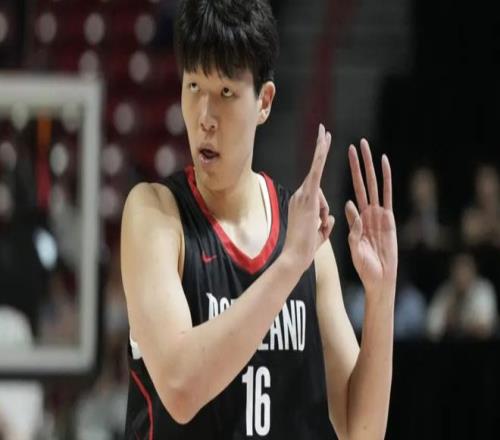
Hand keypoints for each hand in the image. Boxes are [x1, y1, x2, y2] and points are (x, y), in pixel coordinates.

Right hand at [283, 124, 334, 273]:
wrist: (295, 257)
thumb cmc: (306, 249)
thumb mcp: (320, 234)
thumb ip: (325, 223)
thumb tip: (331, 217)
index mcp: (302, 203)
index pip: (314, 184)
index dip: (318, 162)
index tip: (322, 144)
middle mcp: (299, 196)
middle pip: (317, 181)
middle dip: (319, 153)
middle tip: (323, 129)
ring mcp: (302, 195)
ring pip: (319, 186)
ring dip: (322, 212)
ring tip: (316, 229)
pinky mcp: (308, 196)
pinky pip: (316, 172)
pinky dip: (320, 156)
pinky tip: (324, 139)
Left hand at [345, 139, 397, 298]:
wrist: (379, 278)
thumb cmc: (364, 265)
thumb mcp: (353, 245)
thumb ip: (352, 226)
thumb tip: (347, 204)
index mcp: (357, 218)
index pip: (352, 191)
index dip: (349, 180)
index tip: (343, 165)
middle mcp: (368, 212)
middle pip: (362, 182)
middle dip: (358, 164)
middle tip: (355, 144)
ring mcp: (379, 214)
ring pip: (373, 184)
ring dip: (369, 165)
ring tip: (366, 147)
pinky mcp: (388, 218)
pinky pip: (386, 195)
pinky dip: (385, 178)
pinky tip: (384, 163)